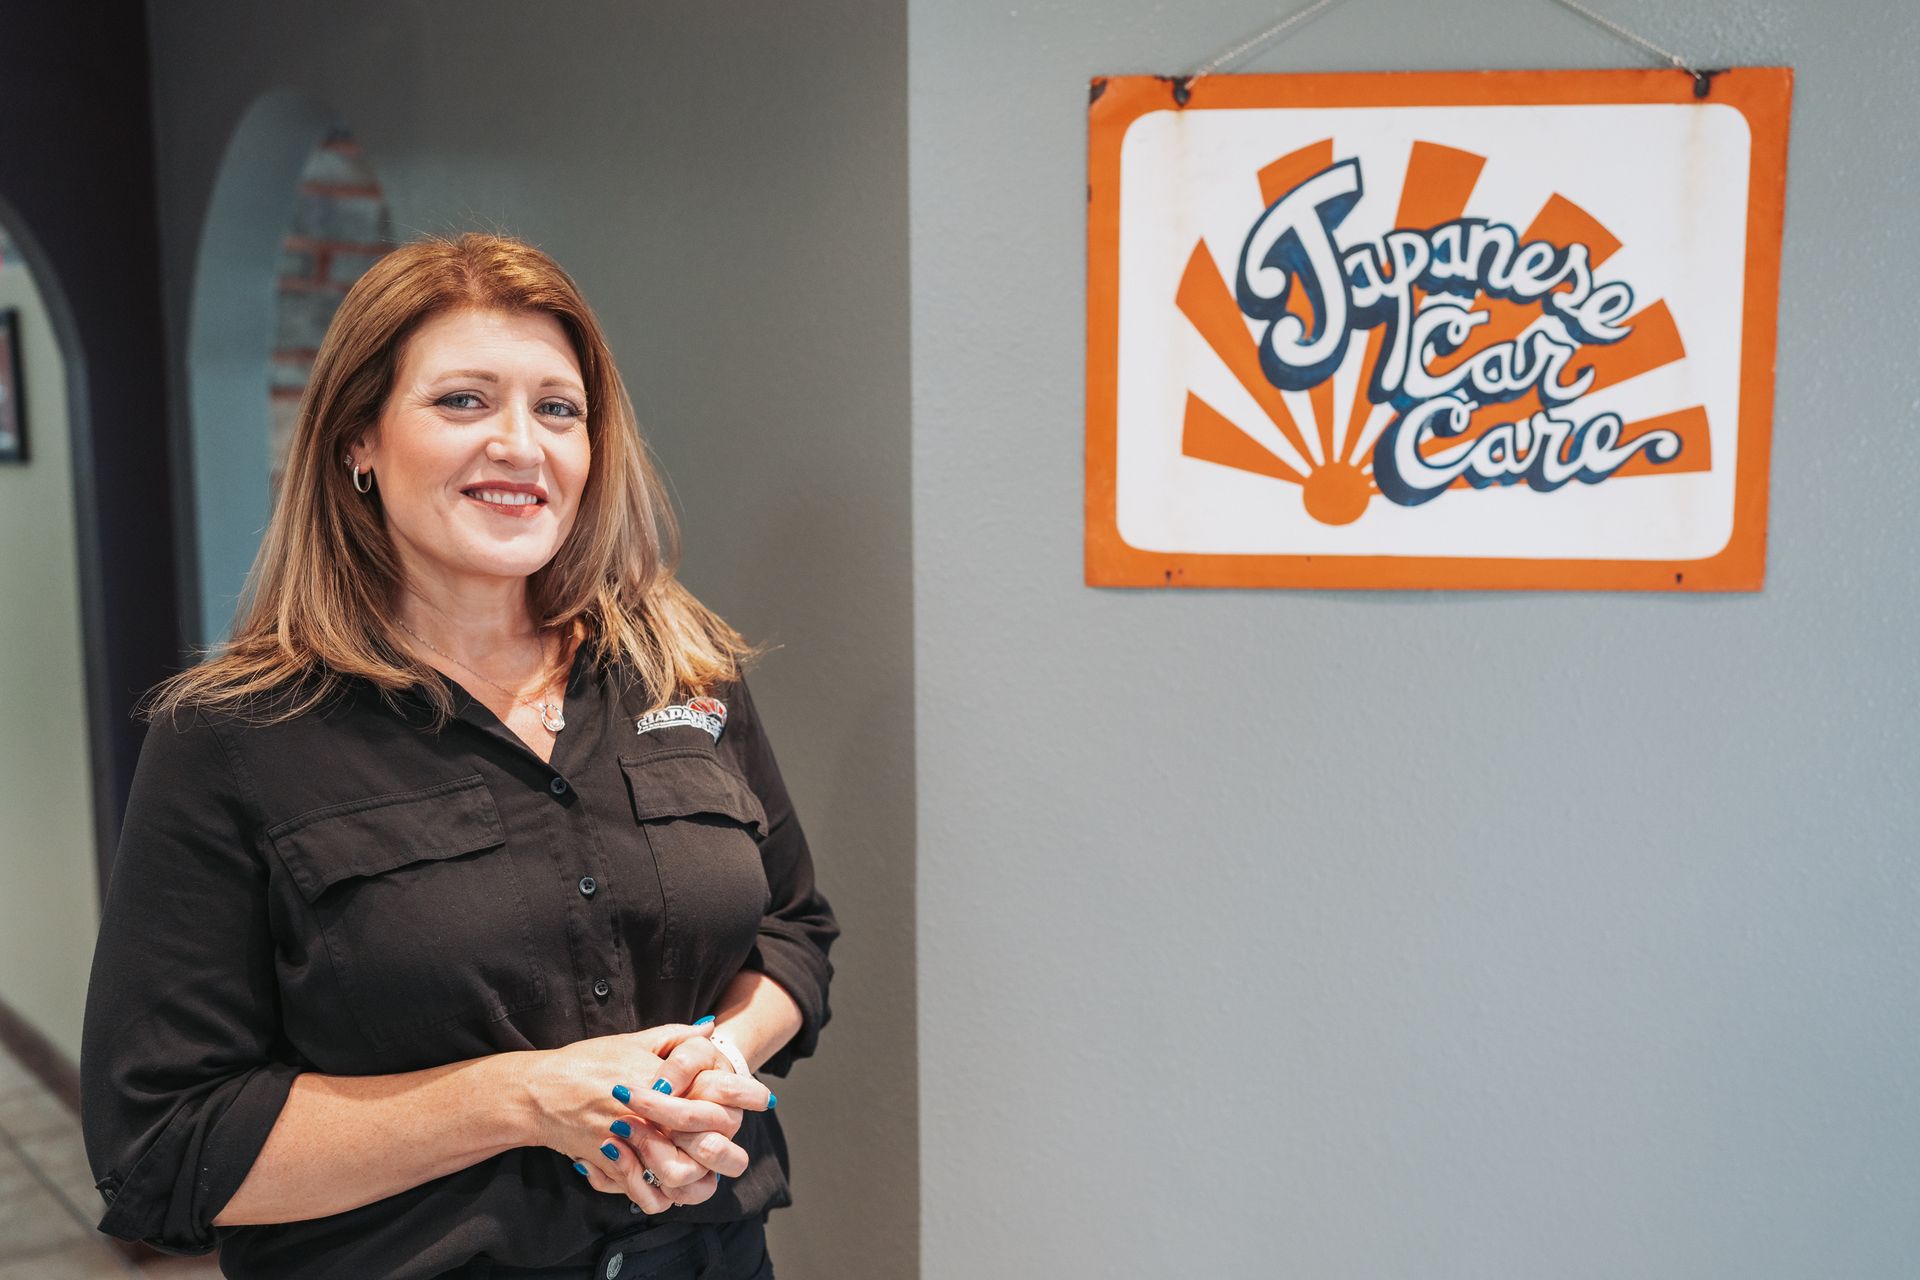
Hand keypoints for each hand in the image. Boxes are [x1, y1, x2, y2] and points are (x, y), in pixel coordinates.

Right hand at [524, 1023, 744, 1210]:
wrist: (538, 1091)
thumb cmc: (586, 1061)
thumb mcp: (632, 1040)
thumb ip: (675, 1036)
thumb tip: (710, 1028)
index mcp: (657, 1079)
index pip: (710, 1094)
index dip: (741, 1099)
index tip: (763, 1101)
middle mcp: (646, 1111)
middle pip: (701, 1140)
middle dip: (723, 1149)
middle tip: (732, 1154)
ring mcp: (626, 1140)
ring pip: (675, 1173)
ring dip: (693, 1181)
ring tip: (703, 1180)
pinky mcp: (607, 1163)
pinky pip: (641, 1190)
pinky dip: (657, 1197)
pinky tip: (666, 1193)